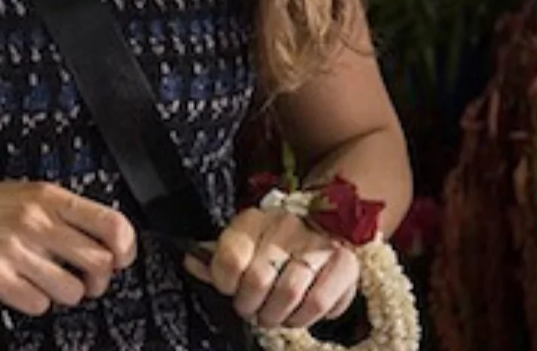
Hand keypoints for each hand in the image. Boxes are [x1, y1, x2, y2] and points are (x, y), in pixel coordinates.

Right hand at [0, 181, 137, 316]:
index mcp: (45, 196)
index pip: (112, 224)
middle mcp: (34, 220)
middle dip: (96, 281)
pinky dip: (32, 303)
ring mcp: (14, 249)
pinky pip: (38, 305)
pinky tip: (16, 288)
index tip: (118, 259)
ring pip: (72, 291)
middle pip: (100, 264)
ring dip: (62, 294)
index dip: (125, 250)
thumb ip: (57, 211)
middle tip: (81, 279)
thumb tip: (100, 239)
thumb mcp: (17, 193)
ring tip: (41, 283)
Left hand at [186, 206, 358, 329]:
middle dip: (249, 305)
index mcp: (253, 219)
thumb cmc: (272, 242)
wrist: (324, 225)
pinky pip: (319, 303)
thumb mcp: (240, 242)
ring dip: (275, 315)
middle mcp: (286, 227)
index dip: (225, 282)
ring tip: (271, 316)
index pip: (231, 256)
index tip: (229, 289)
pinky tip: (295, 316)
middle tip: (251, 310)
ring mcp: (318, 244)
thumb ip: (215, 256)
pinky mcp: (344, 264)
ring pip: (289, 294)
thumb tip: (192, 262)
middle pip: (258, 280)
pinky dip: (304, 318)